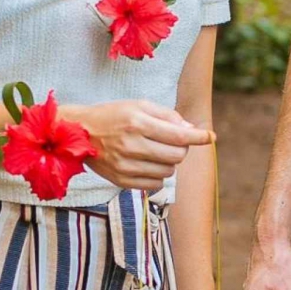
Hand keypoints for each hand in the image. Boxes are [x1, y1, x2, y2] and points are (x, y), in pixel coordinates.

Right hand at [62, 100, 212, 191]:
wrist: (79, 132)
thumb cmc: (113, 115)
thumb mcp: (139, 105)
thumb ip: (167, 116)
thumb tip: (190, 131)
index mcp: (138, 122)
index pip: (178, 136)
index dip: (198, 137)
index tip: (211, 136)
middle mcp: (132, 145)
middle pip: (176, 156)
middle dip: (182, 149)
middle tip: (174, 142)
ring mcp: (125, 165)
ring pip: (167, 171)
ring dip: (169, 161)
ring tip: (156, 150)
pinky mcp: (121, 180)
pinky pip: (154, 184)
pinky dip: (158, 174)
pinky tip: (148, 163)